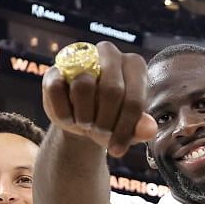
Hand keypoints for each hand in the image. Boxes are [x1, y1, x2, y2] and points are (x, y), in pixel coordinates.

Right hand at [40, 41, 155, 157]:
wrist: (83, 118)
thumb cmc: (111, 119)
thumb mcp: (127, 127)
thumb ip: (140, 128)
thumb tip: (149, 130)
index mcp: (134, 65)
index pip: (134, 99)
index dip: (125, 129)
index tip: (117, 150)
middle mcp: (110, 53)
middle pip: (111, 91)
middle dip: (105, 123)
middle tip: (100, 134)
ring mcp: (81, 57)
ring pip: (83, 86)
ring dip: (85, 116)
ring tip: (86, 124)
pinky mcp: (55, 69)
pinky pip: (56, 89)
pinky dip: (63, 112)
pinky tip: (69, 119)